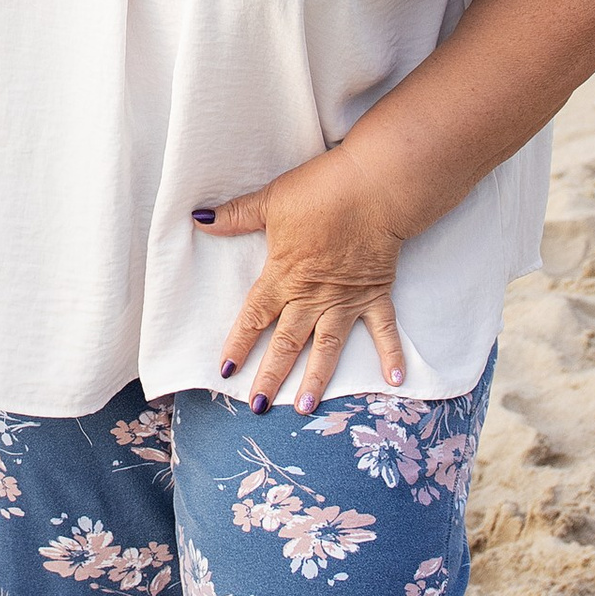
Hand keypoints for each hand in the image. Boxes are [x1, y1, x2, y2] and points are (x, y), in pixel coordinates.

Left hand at [198, 148, 406, 412]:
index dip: (239, 344)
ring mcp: (345, 299)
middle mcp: (312, 296)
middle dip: (271, 376)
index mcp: (283, 276)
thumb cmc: (320, 191)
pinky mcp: (375, 294)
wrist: (372, 188)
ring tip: (305, 407)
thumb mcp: (270, 201)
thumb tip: (199, 218)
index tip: (226, 371)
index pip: (254, 318)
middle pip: (287, 343)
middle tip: (259, 407)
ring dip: (316, 378)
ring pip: (327, 347)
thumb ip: (236, 216)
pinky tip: (396, 381)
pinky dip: (391, 355)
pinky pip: (383, 330)